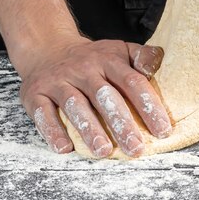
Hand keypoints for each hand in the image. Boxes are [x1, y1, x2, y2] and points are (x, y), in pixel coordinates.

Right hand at [16, 35, 170, 157]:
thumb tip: (158, 65)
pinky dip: (53, 131)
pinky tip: (65, 148)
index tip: (162, 131)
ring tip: (103, 151)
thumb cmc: (92, 59)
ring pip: (75, 105)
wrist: (47, 48)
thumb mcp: (120, 51)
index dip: (148, 106)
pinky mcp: (36, 93)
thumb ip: (143, 56)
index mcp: (109, 60)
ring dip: (90, 129)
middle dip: (122, 124)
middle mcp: (84, 69)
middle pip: (105, 96)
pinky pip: (43, 113)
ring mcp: (59, 81)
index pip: (132, 82)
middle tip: (135, 148)